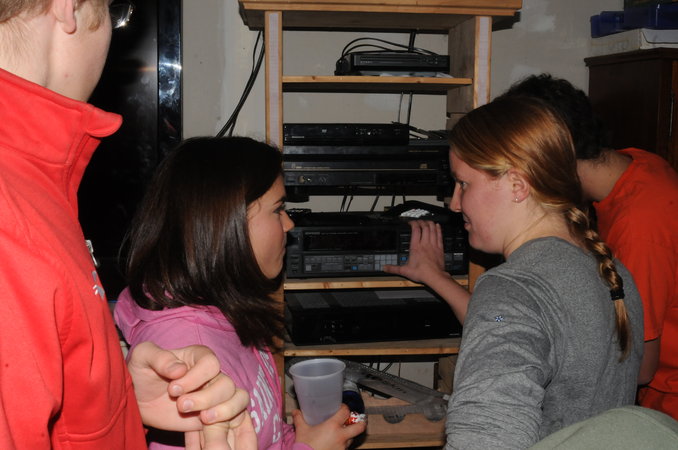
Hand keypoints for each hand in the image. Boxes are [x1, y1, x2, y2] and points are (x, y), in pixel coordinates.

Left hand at [128, 342, 251, 446]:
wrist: (139, 400)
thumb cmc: (141, 373)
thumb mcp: (142, 357)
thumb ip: (159, 357)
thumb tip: (179, 370)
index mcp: (198, 356)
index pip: (211, 364)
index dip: (195, 378)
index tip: (172, 389)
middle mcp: (212, 374)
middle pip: (226, 384)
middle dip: (206, 398)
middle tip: (180, 406)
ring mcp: (216, 394)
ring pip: (237, 399)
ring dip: (222, 410)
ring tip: (202, 419)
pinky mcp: (215, 414)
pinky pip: (235, 416)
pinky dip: (227, 422)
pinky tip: (205, 427)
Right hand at [292, 404, 366, 449]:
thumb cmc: (304, 445)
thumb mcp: (301, 430)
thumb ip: (299, 419)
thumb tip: (295, 411)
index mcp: (333, 426)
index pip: (346, 412)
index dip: (345, 408)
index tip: (341, 408)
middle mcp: (341, 436)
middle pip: (359, 427)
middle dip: (361, 422)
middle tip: (357, 420)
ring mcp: (342, 447)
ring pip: (352, 439)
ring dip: (349, 435)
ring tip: (341, 433)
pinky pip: (345, 448)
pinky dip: (342, 444)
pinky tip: (335, 443)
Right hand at [383, 220, 446, 284]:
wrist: (434, 276)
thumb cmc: (422, 273)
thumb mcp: (405, 271)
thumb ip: (394, 268)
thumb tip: (385, 268)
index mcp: (416, 247)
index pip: (415, 230)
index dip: (413, 223)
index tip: (411, 223)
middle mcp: (425, 244)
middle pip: (424, 227)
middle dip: (421, 222)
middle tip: (419, 221)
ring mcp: (433, 245)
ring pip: (432, 230)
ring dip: (430, 223)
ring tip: (427, 221)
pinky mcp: (439, 248)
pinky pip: (439, 235)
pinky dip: (438, 229)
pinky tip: (437, 226)